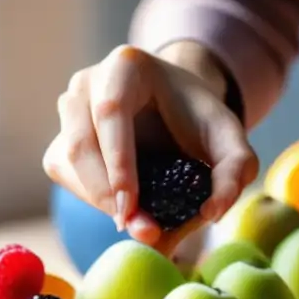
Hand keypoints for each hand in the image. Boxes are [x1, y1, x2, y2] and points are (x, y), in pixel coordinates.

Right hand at [43, 45, 258, 253]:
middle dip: (108, 195)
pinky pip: (63, 174)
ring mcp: (67, 110)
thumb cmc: (201, 120)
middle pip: (81, 144)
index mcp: (125, 66)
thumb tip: (211, 213)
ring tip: (142, 226)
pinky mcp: (61, 137)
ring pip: (66, 163)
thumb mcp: (230, 138)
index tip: (133, 209)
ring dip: (99, 202)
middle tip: (144, 232)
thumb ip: (236, 169)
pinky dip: (91, 199)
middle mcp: (86, 83)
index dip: (119, 163)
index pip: (110, 112)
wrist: (177, 110)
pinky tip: (125, 207)